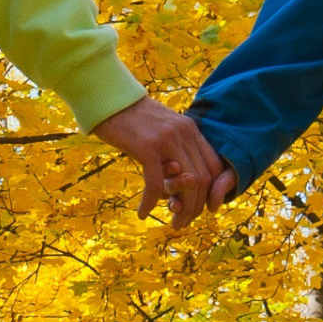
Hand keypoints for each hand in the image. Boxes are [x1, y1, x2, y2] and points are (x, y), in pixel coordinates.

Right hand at [93, 97, 234, 227]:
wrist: (107, 98)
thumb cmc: (130, 117)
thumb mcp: (160, 128)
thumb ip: (174, 146)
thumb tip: (178, 173)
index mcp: (190, 129)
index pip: (214, 166)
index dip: (211, 192)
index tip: (201, 209)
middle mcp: (184, 133)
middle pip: (202, 179)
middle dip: (196, 207)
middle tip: (183, 223)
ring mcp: (167, 139)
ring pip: (186, 184)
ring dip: (181, 210)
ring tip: (173, 223)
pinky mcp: (147, 147)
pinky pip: (156, 184)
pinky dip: (151, 203)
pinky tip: (142, 212)